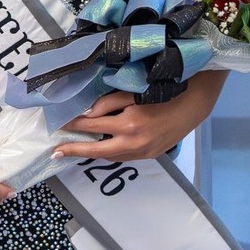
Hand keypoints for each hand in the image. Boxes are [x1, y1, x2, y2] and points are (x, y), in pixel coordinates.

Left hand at [54, 85, 217, 162]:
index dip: (73, 126)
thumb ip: (107, 103)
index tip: (58, 124)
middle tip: (56, 152)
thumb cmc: (162, 92)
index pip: (92, 127)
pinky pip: (123, 157)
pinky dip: (108, 153)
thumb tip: (86, 114)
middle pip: (96, 150)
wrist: (194, 104)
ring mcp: (143, 152)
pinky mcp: (150, 155)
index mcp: (128, 124)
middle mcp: (134, 143)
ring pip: (110, 157)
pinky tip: (99, 149)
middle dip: (74, 151)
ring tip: (73, 151)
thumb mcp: (132, 92)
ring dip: (91, 154)